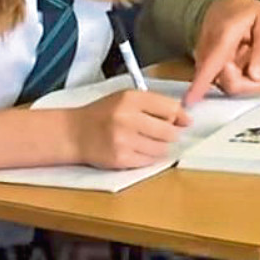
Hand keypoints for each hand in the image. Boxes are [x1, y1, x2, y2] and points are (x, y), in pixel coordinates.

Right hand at [67, 88, 189, 169]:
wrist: (74, 133)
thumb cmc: (103, 115)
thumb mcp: (126, 98)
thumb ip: (155, 104)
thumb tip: (185, 119)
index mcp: (130, 99)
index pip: (170, 107)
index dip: (179, 116)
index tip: (182, 120)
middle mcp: (126, 118)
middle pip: (169, 131)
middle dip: (171, 133)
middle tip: (163, 132)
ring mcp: (123, 140)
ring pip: (162, 148)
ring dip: (161, 147)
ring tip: (147, 141)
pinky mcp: (120, 159)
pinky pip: (149, 161)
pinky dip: (149, 157)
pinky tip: (138, 149)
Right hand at [185, 0, 259, 107]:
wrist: (224, 5)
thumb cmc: (244, 12)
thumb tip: (256, 75)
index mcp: (223, 38)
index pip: (211, 65)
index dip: (200, 84)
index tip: (189, 99)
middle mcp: (208, 53)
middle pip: (229, 84)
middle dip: (249, 78)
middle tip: (254, 54)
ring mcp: (205, 62)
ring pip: (229, 84)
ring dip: (244, 73)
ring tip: (246, 50)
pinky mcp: (206, 68)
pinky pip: (226, 80)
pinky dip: (238, 72)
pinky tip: (239, 56)